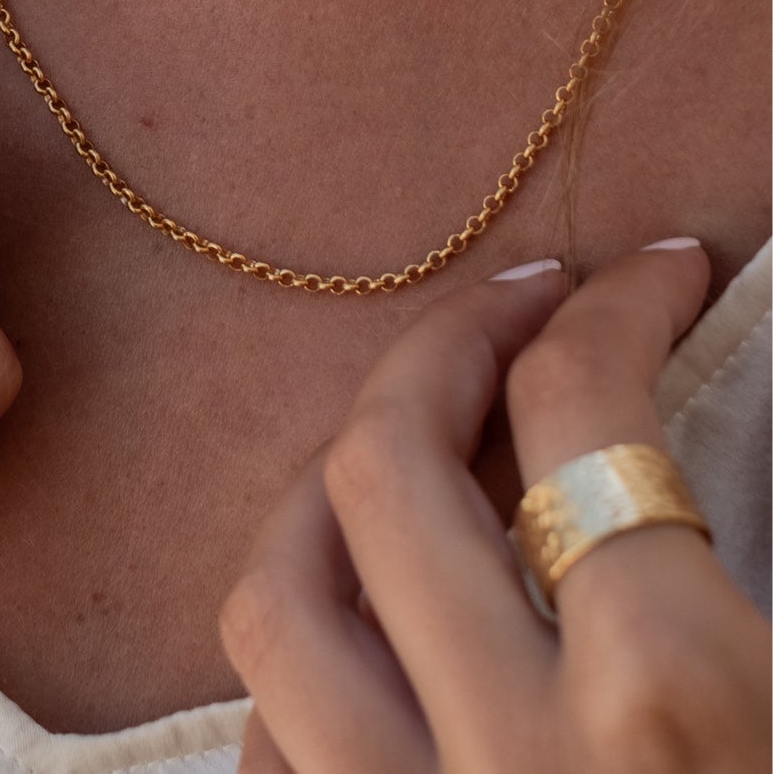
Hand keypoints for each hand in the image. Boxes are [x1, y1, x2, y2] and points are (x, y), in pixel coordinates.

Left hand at [220, 244, 771, 771]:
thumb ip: (732, 562)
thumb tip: (632, 435)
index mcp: (661, 694)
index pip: (581, 411)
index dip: (616, 307)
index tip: (654, 272)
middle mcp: (505, 752)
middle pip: (386, 469)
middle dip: (445, 347)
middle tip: (517, 309)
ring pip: (276, 607)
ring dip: (321, 503)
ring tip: (401, 456)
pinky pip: (270, 751)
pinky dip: (303, 674)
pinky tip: (365, 642)